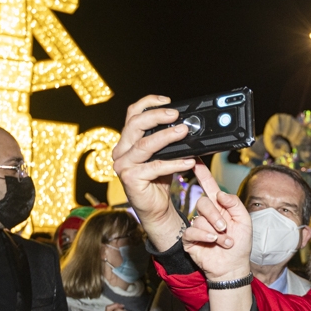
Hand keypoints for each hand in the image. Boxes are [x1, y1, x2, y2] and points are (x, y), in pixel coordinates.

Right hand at [112, 95, 197, 250]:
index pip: (133, 114)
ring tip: (183, 132)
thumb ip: (166, 139)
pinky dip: (174, 163)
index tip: (168, 102)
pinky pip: (155, 167)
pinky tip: (189, 161)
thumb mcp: (162, 154)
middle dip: (157, 116)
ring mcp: (123, 165)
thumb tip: (184, 124)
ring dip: (167, 137)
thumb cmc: (158, 180)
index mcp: (126, 141)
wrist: (156, 208)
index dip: (149, 104)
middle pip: (135, 124)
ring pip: (145, 144)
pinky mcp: (130, 179)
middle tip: (176, 116)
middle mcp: (121, 151)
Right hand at [183, 163, 251, 280]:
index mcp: (220, 206)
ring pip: (199, 218)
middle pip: (203, 202)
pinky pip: (192, 231)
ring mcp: (197, 226)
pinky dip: (205, 236)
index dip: (202, 172)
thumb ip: (234, 203)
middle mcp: (207, 214)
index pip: (209, 185)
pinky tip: (214, 242)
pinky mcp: (190, 239)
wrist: (233, 267)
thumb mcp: (245, 220)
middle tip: (225, 228)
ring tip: (226, 241)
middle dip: (216, 216)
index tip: (195, 159)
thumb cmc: (241, 244)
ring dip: (216, 231)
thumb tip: (219, 194)